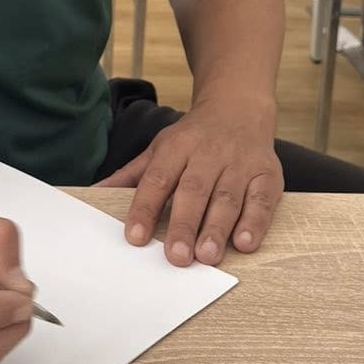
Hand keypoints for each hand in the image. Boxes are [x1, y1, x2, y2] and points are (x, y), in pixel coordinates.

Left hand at [97, 105, 282, 264]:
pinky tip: (245, 243)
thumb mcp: (160, 147)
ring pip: (228, 197)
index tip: (134, 237)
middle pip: (194, 190)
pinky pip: (263, 199)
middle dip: (185, 224)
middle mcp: (209, 153)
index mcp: (177, 147)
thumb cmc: (194, 137)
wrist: (239, 107)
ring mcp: (240, 163)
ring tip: (207, 256)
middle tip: (176, 257)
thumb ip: (133, 175)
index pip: (157, 179)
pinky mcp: (268, 174)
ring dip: (217, 228)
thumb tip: (95, 194)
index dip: (144, 207)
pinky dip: (255, 221)